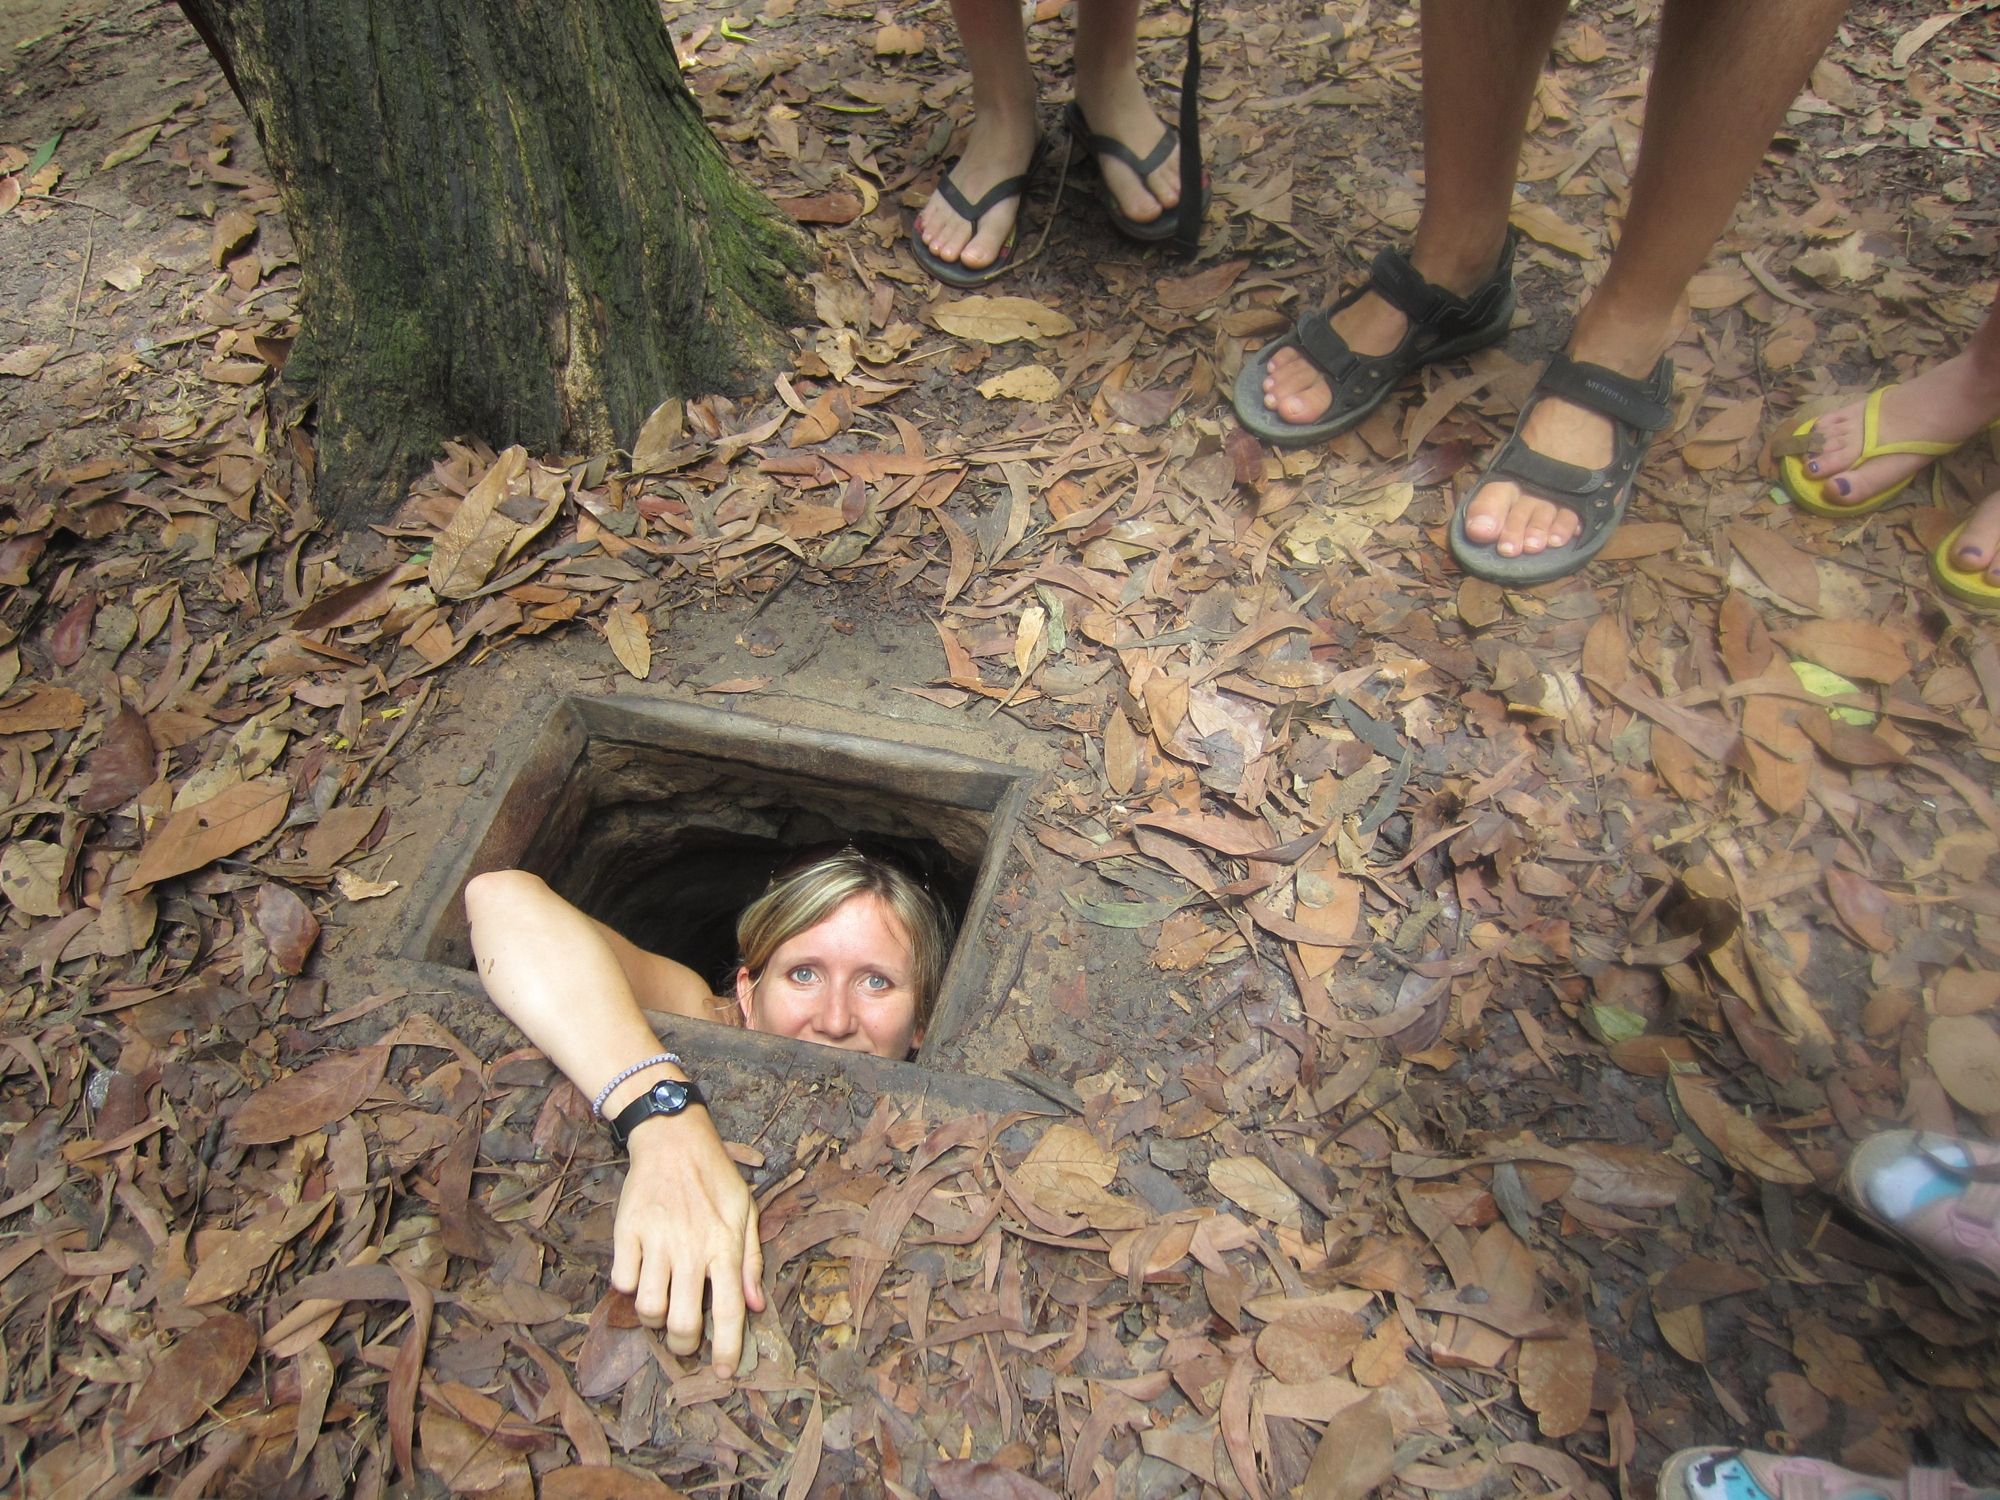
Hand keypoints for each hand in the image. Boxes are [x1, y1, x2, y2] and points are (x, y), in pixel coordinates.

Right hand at [609, 1112, 766, 1376]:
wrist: (673, 1138)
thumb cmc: (715, 1177)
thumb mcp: (746, 1212)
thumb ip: (750, 1261)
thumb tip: (757, 1306)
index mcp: (725, 1246)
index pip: (729, 1312)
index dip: (726, 1350)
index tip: (722, 1373)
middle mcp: (692, 1249)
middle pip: (682, 1323)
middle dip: (683, 1345)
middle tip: (684, 1342)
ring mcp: (657, 1241)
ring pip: (649, 1308)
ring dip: (654, 1319)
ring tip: (662, 1308)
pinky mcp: (627, 1232)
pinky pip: (622, 1281)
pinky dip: (630, 1289)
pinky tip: (641, 1277)